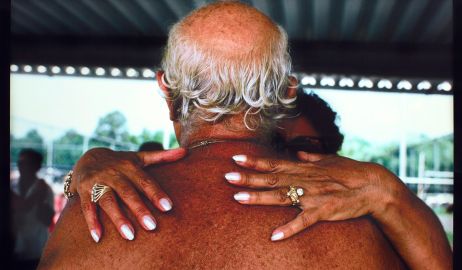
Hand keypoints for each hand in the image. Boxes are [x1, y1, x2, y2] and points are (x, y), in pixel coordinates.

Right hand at [71, 147, 186, 241]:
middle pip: (127, 192)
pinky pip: (87, 207)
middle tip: (152, 226)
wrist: (88, 157)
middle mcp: (114, 174)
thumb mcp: (140, 157)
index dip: (156, 193)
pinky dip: (92, 222)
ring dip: (118, 218)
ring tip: (130, 235)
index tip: (168, 207)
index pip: (145, 181)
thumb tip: (186, 151)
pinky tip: (98, 237)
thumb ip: (162, 157)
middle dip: (139, 209)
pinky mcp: (83, 191)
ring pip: (108, 200)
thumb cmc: (121, 162)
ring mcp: (97, 182)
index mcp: (129, 166)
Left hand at [225, 152, 397, 240]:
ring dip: (259, 198)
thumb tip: (299, 153)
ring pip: (281, 197)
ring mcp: (312, 195)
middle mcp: (304, 180)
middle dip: (248, 178)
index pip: (274, 163)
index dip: (254, 161)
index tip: (236, 158)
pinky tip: (274, 236)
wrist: (373, 185)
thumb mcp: (329, 160)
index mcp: (303, 168)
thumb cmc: (351, 171)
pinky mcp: (323, 211)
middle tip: (227, 177)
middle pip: (271, 179)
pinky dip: (289, 229)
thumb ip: (311, 157)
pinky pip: (303, 221)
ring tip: (238, 199)